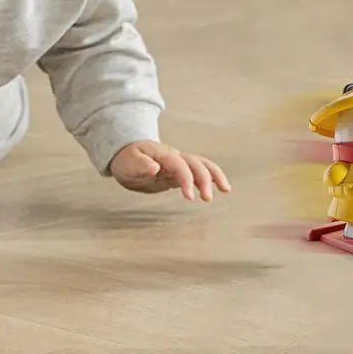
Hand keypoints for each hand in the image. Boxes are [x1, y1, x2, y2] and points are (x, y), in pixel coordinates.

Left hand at [109, 140, 230, 200]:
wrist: (127, 154)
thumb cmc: (126, 159)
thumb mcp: (128, 163)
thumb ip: (140, 165)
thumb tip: (153, 168)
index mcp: (162, 155)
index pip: (179, 164)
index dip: (186, 179)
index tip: (189, 197)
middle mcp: (174, 157)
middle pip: (195, 163)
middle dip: (204, 179)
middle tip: (207, 199)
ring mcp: (179, 163)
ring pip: (202, 164)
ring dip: (213, 176)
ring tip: (225, 190)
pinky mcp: (180, 172)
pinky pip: (199, 172)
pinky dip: (211, 178)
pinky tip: (221, 188)